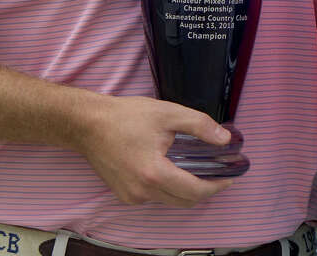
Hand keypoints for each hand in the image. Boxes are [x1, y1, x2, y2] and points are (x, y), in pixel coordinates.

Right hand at [75, 95, 233, 206]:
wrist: (87, 124)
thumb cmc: (125, 117)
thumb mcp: (168, 113)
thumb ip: (199, 125)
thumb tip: (224, 139)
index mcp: (154, 173)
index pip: (194, 191)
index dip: (215, 187)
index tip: (229, 178)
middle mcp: (142, 191)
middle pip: (184, 201)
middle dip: (204, 191)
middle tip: (217, 176)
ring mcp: (131, 196)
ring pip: (169, 201)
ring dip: (185, 191)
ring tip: (197, 171)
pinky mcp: (123, 195)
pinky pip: (154, 198)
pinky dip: (167, 189)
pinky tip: (171, 170)